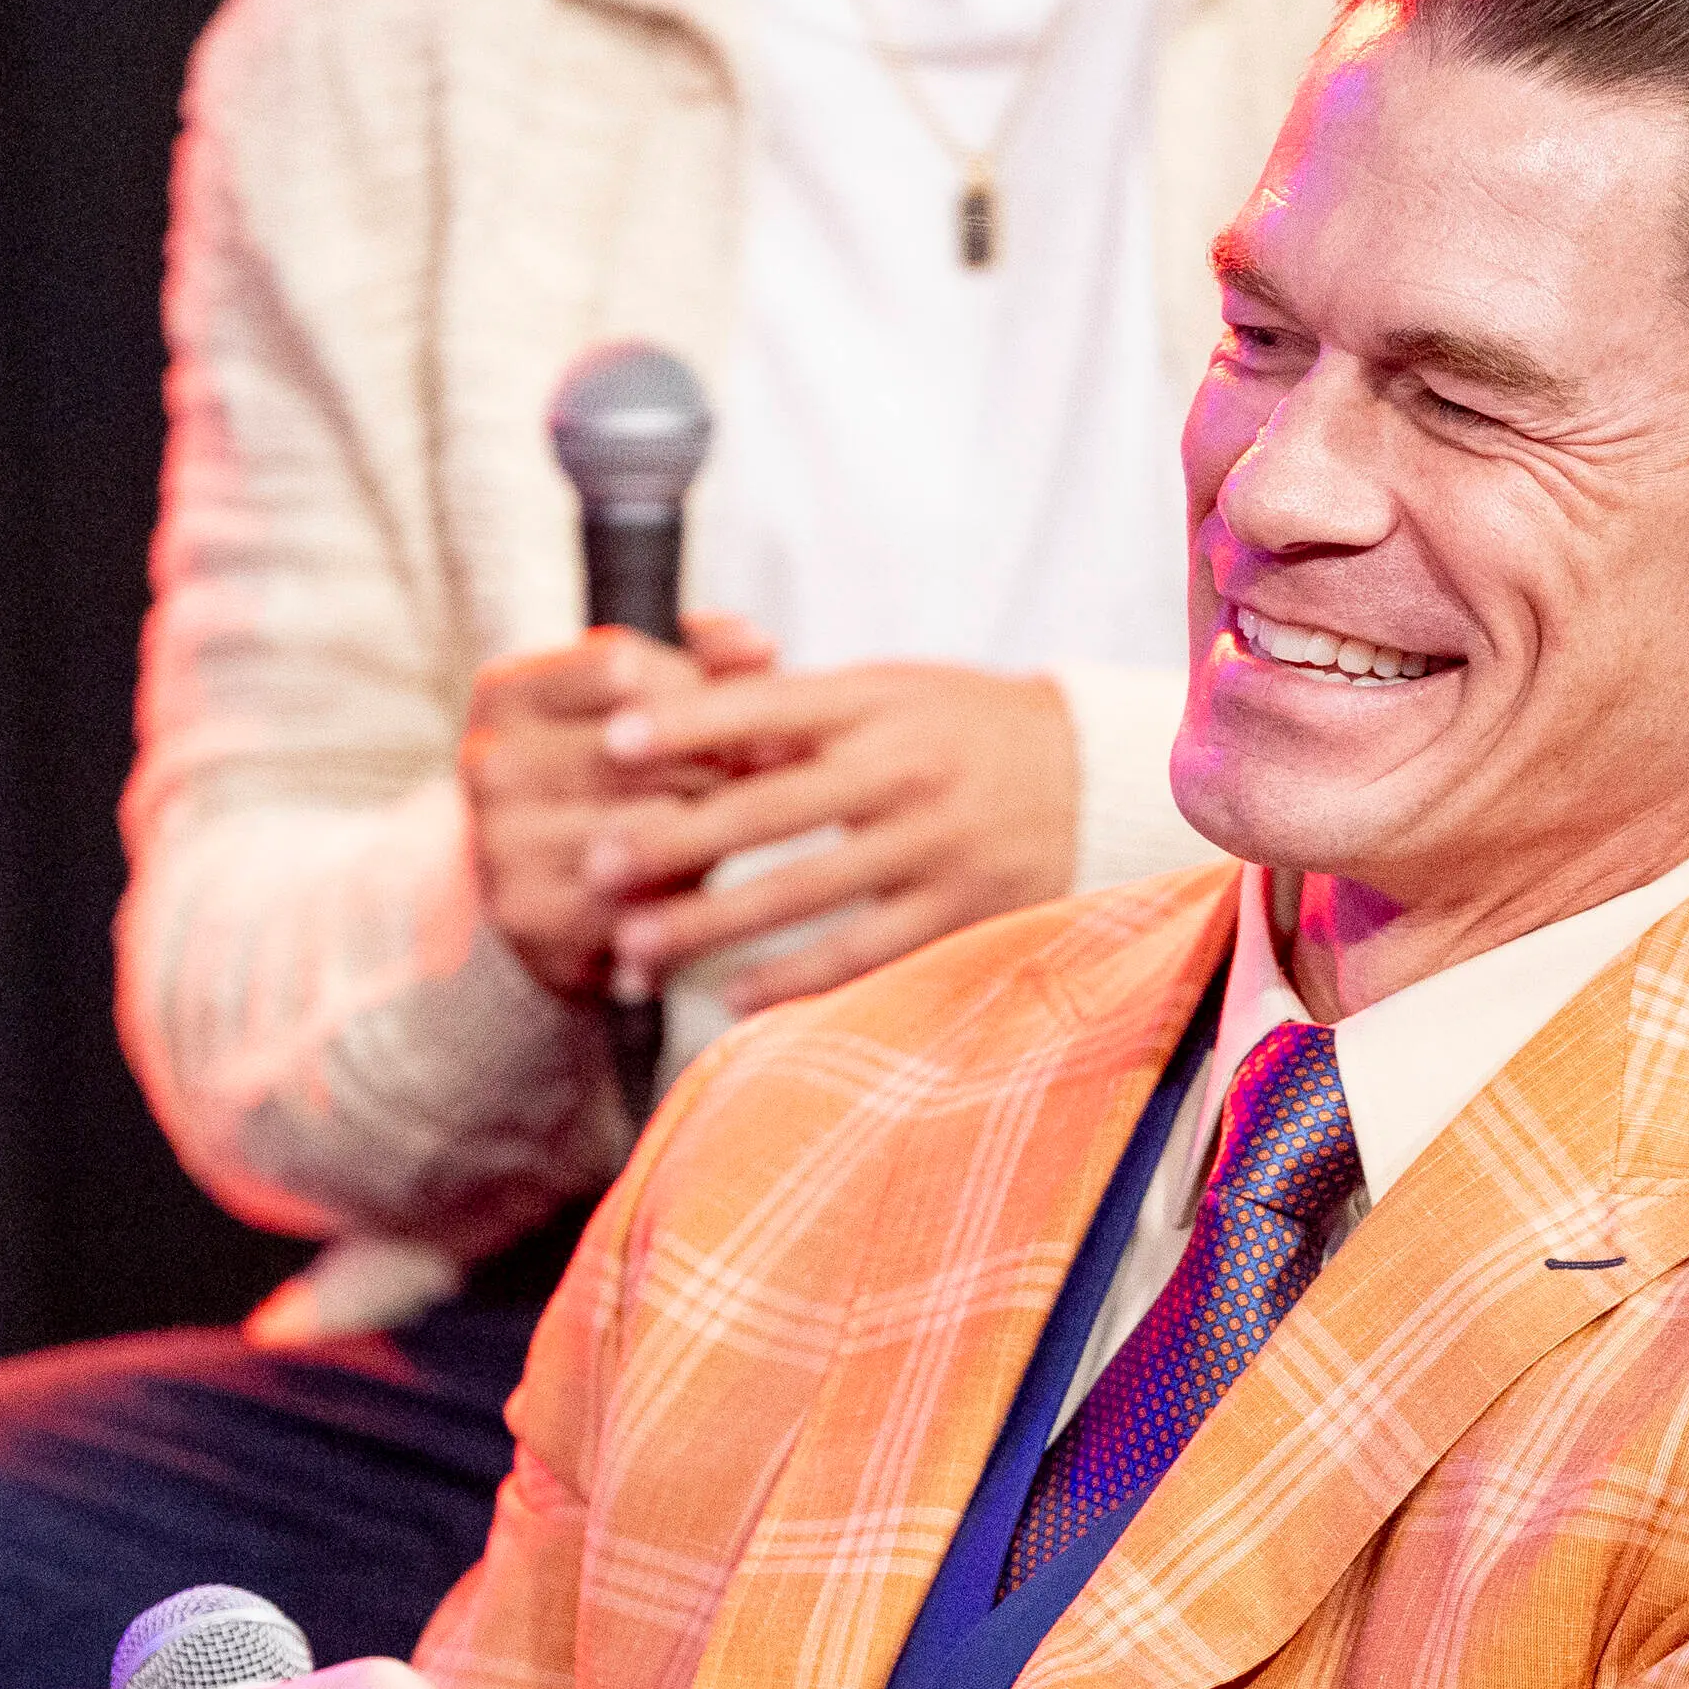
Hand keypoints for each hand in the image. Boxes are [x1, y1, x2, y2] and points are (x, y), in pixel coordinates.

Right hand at [460, 613, 774, 994]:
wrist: (559, 907)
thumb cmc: (614, 791)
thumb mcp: (649, 713)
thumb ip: (707, 661)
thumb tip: (759, 645)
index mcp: (507, 692)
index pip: (623, 665)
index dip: (695, 690)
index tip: (730, 718)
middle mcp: (488, 760)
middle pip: (646, 744)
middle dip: (718, 762)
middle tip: (760, 781)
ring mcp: (501, 839)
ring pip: (654, 821)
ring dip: (707, 829)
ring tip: (718, 832)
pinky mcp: (530, 914)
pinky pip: (644, 894)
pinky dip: (683, 892)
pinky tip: (688, 891)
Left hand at [582, 662, 1077, 1009]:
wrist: (1093, 778)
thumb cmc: (959, 728)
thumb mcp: (887, 691)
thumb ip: (788, 703)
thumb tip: (676, 690)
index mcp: (875, 702)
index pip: (767, 708)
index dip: (690, 722)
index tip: (615, 739)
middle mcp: (902, 769)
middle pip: (770, 807)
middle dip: (674, 840)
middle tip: (595, 865)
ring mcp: (933, 844)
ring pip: (805, 892)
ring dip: (713, 924)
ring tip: (637, 949)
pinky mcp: (960, 909)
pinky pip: (863, 952)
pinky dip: (794, 978)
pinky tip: (731, 998)